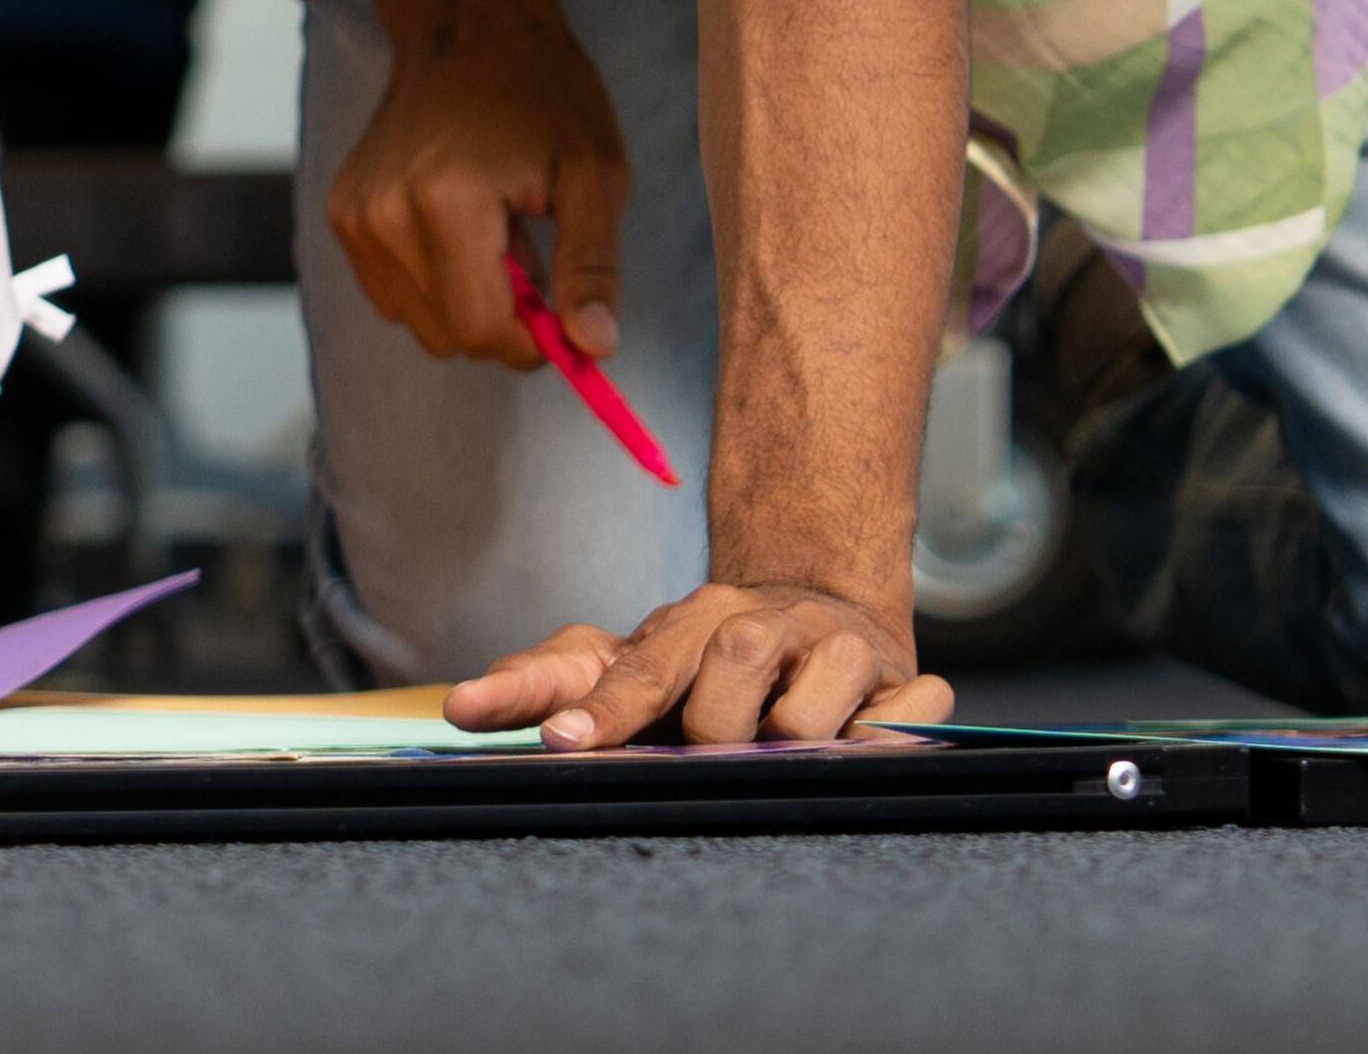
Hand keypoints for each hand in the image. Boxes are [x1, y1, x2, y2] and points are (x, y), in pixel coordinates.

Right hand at [328, 0, 627, 371]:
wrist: (467, 27)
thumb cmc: (542, 93)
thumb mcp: (593, 175)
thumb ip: (591, 267)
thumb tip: (595, 348)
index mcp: (445, 202)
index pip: (481, 330)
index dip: (534, 343)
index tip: (567, 317)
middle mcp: (382, 214)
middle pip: (449, 335)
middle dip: (503, 319)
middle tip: (533, 256)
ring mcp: (353, 216)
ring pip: (419, 322)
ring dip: (467, 299)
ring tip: (495, 233)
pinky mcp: (342, 215)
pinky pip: (392, 295)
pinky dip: (434, 284)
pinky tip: (459, 230)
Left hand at [449, 581, 947, 749]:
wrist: (818, 614)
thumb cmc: (705, 659)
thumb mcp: (624, 660)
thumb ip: (543, 681)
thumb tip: (462, 703)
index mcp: (690, 622)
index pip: (638, 670)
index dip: (605, 711)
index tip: (565, 744)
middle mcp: (762, 626)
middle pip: (727, 681)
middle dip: (709, 733)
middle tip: (707, 754)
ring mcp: (837, 651)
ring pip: (805, 717)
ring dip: (786, 746)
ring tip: (778, 749)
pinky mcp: (906, 682)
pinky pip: (902, 726)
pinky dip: (883, 740)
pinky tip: (863, 740)